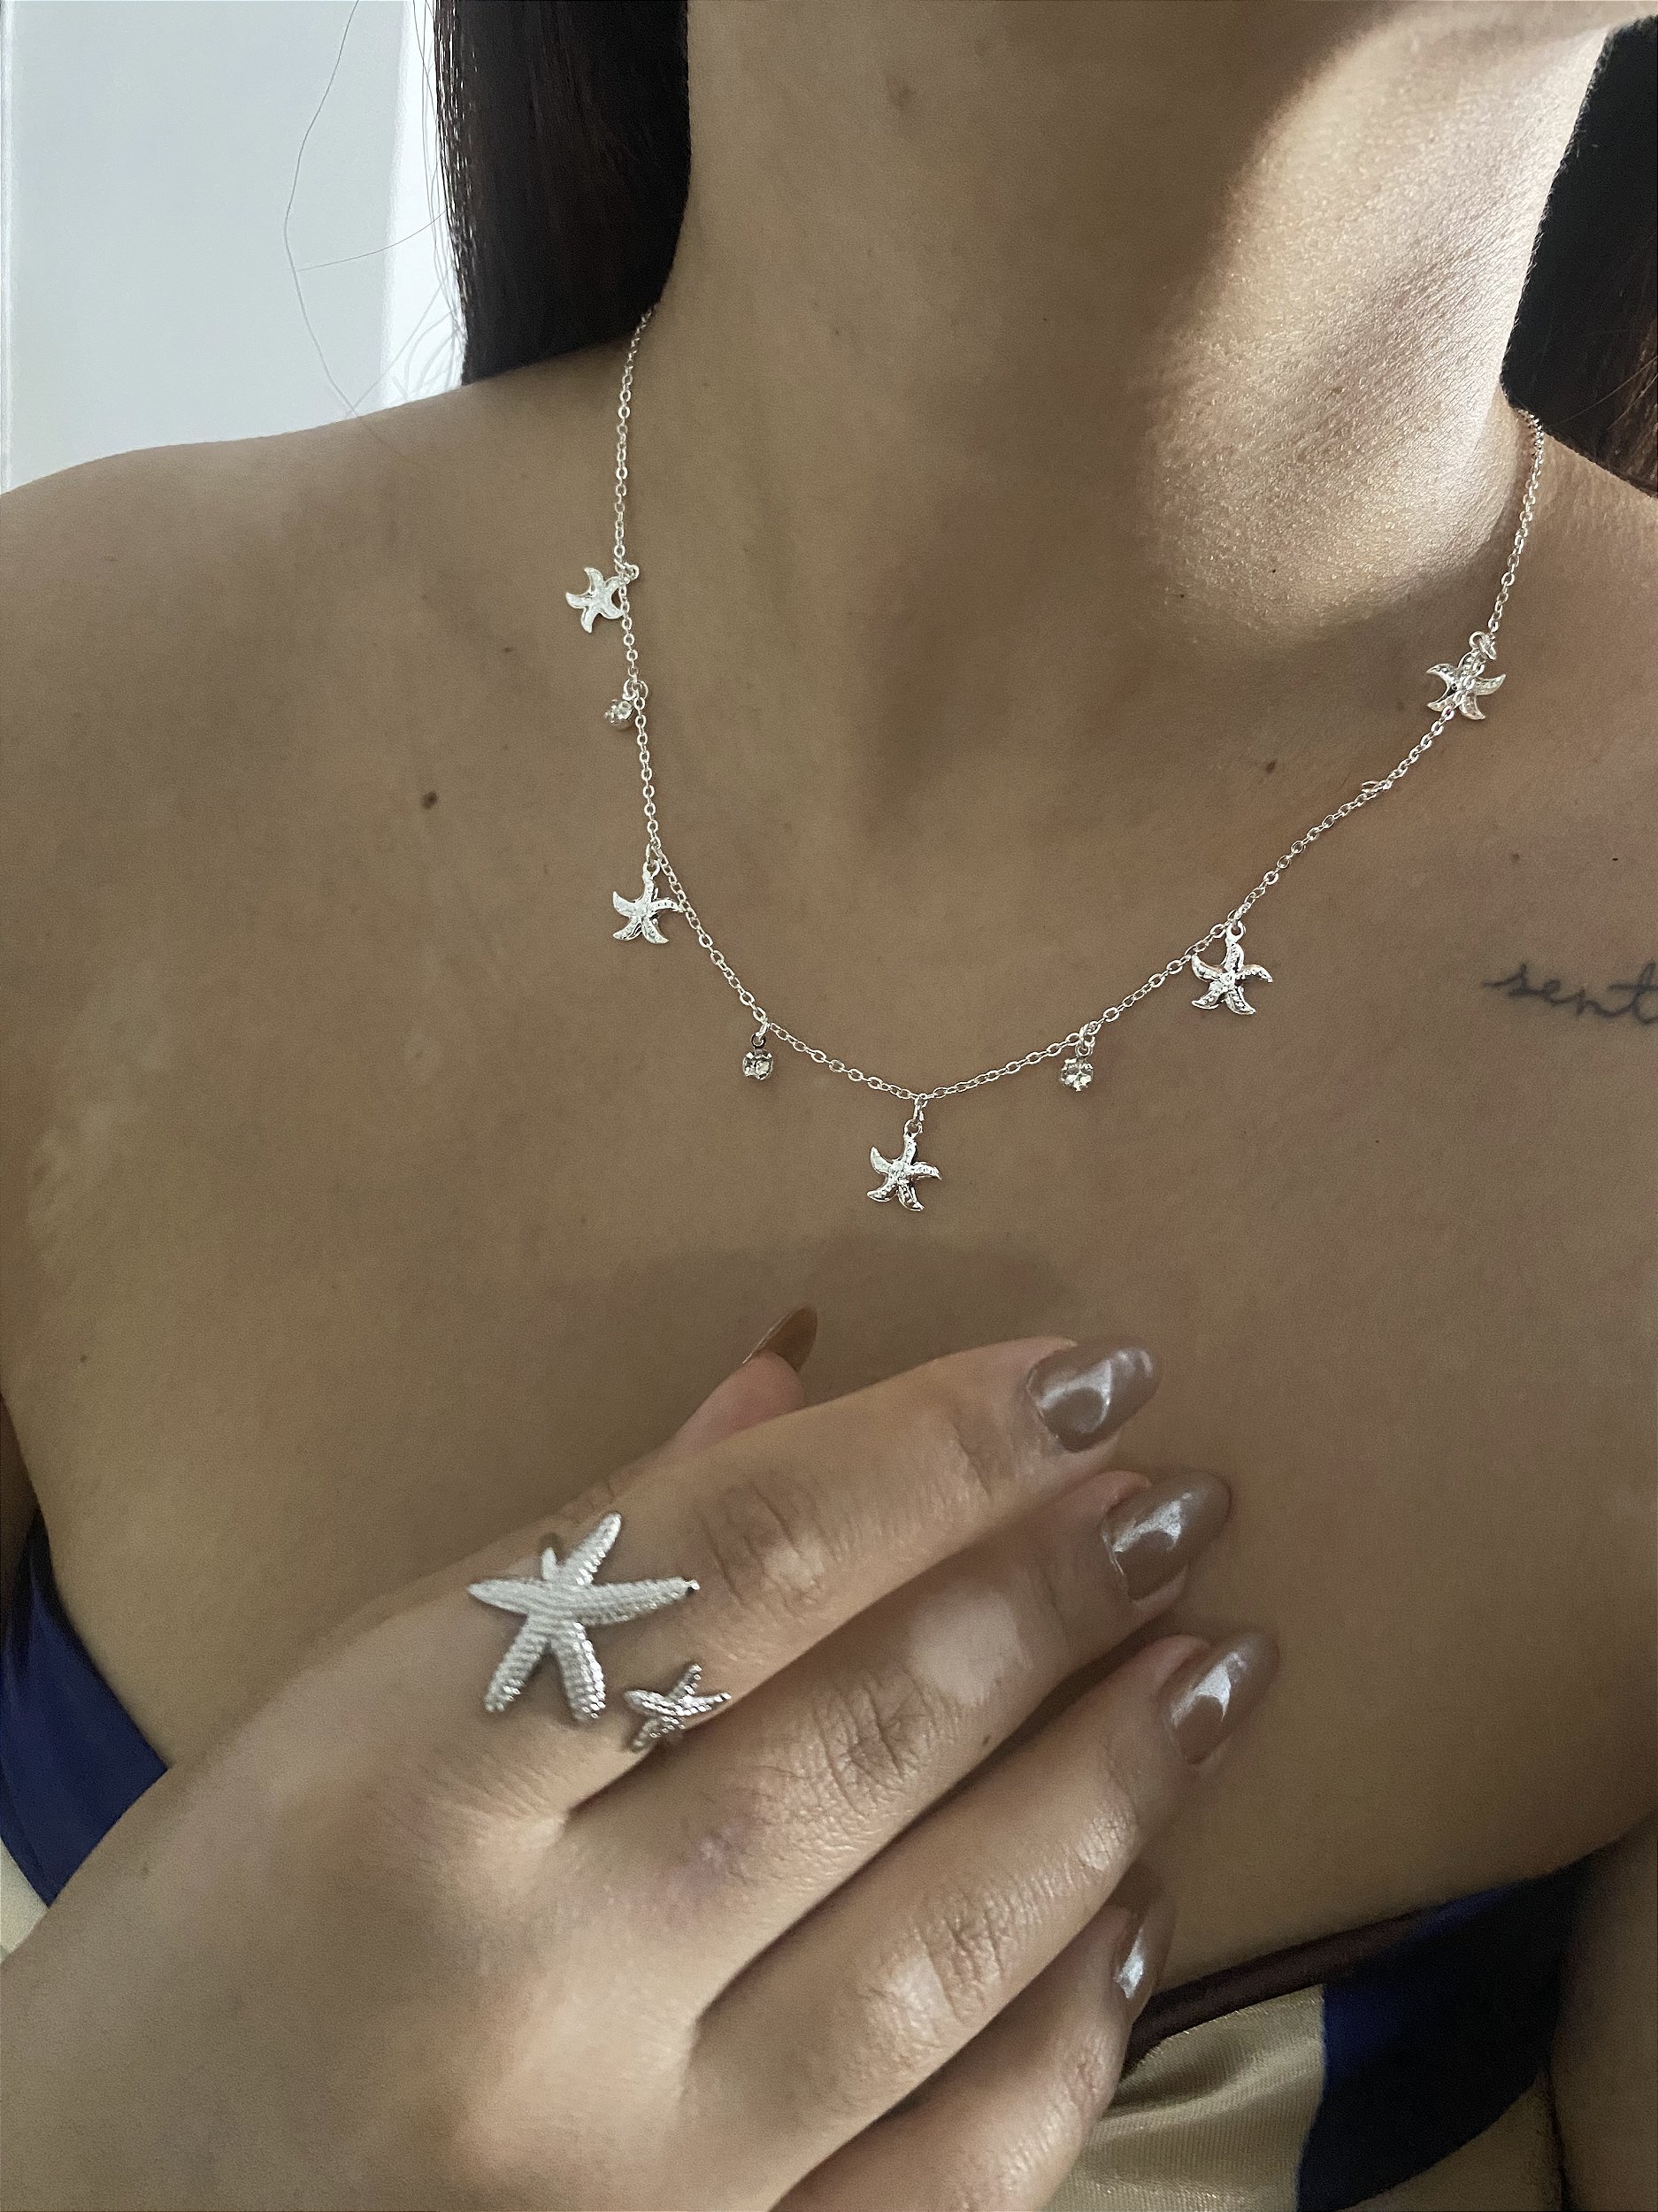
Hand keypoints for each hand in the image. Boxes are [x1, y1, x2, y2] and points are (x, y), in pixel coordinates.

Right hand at [0, 1327, 1273, 2210]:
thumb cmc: (213, 1942)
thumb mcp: (341, 1705)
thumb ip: (583, 1551)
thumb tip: (808, 1381)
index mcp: (400, 1782)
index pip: (737, 1562)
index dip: (940, 1448)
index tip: (1091, 1377)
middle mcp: (522, 1986)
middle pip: (862, 1735)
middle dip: (1057, 1590)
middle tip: (1185, 1499)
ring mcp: (625, 2184)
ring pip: (942, 1944)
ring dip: (1111, 1781)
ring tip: (1218, 1664)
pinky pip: (950, 2173)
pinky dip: (1068, 2031)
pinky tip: (1137, 1908)